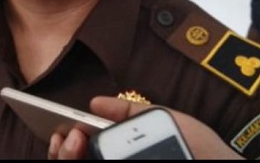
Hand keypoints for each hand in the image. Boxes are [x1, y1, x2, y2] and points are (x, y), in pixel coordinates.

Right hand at [48, 96, 242, 159]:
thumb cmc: (199, 150)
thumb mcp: (164, 121)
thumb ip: (130, 112)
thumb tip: (94, 102)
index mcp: (119, 155)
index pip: (80, 155)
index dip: (63, 146)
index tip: (60, 130)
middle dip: (61, 153)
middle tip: (69, 136)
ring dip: (67, 159)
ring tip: (76, 141)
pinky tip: (89, 157)